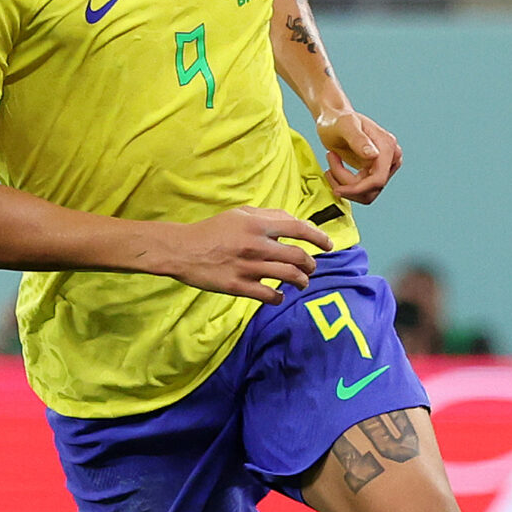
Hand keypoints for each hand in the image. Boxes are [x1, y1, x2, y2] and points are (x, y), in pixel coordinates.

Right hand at [157, 208, 333, 303]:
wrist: (182, 250)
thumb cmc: (212, 230)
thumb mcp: (239, 214)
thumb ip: (268, 216)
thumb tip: (295, 221)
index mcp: (257, 224)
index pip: (298, 229)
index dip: (319, 237)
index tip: (329, 245)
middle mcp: (255, 245)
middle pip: (298, 256)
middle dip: (311, 264)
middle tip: (311, 267)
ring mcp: (248, 267)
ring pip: (289, 276)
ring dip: (301, 281)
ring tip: (301, 282)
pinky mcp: (239, 287)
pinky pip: (270, 296)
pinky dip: (280, 297)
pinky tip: (279, 295)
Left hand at [318, 111, 400, 203]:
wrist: (333, 119)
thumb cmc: (336, 120)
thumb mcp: (344, 126)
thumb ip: (358, 139)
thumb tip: (374, 156)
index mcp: (387, 146)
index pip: (378, 179)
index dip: (358, 189)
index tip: (338, 189)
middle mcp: (391, 157)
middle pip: (372, 189)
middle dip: (348, 185)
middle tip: (329, 169)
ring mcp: (384, 166)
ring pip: (366, 193)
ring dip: (345, 186)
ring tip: (331, 167)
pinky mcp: (374, 172)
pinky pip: (362, 190)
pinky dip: (345, 185)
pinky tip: (334, 169)